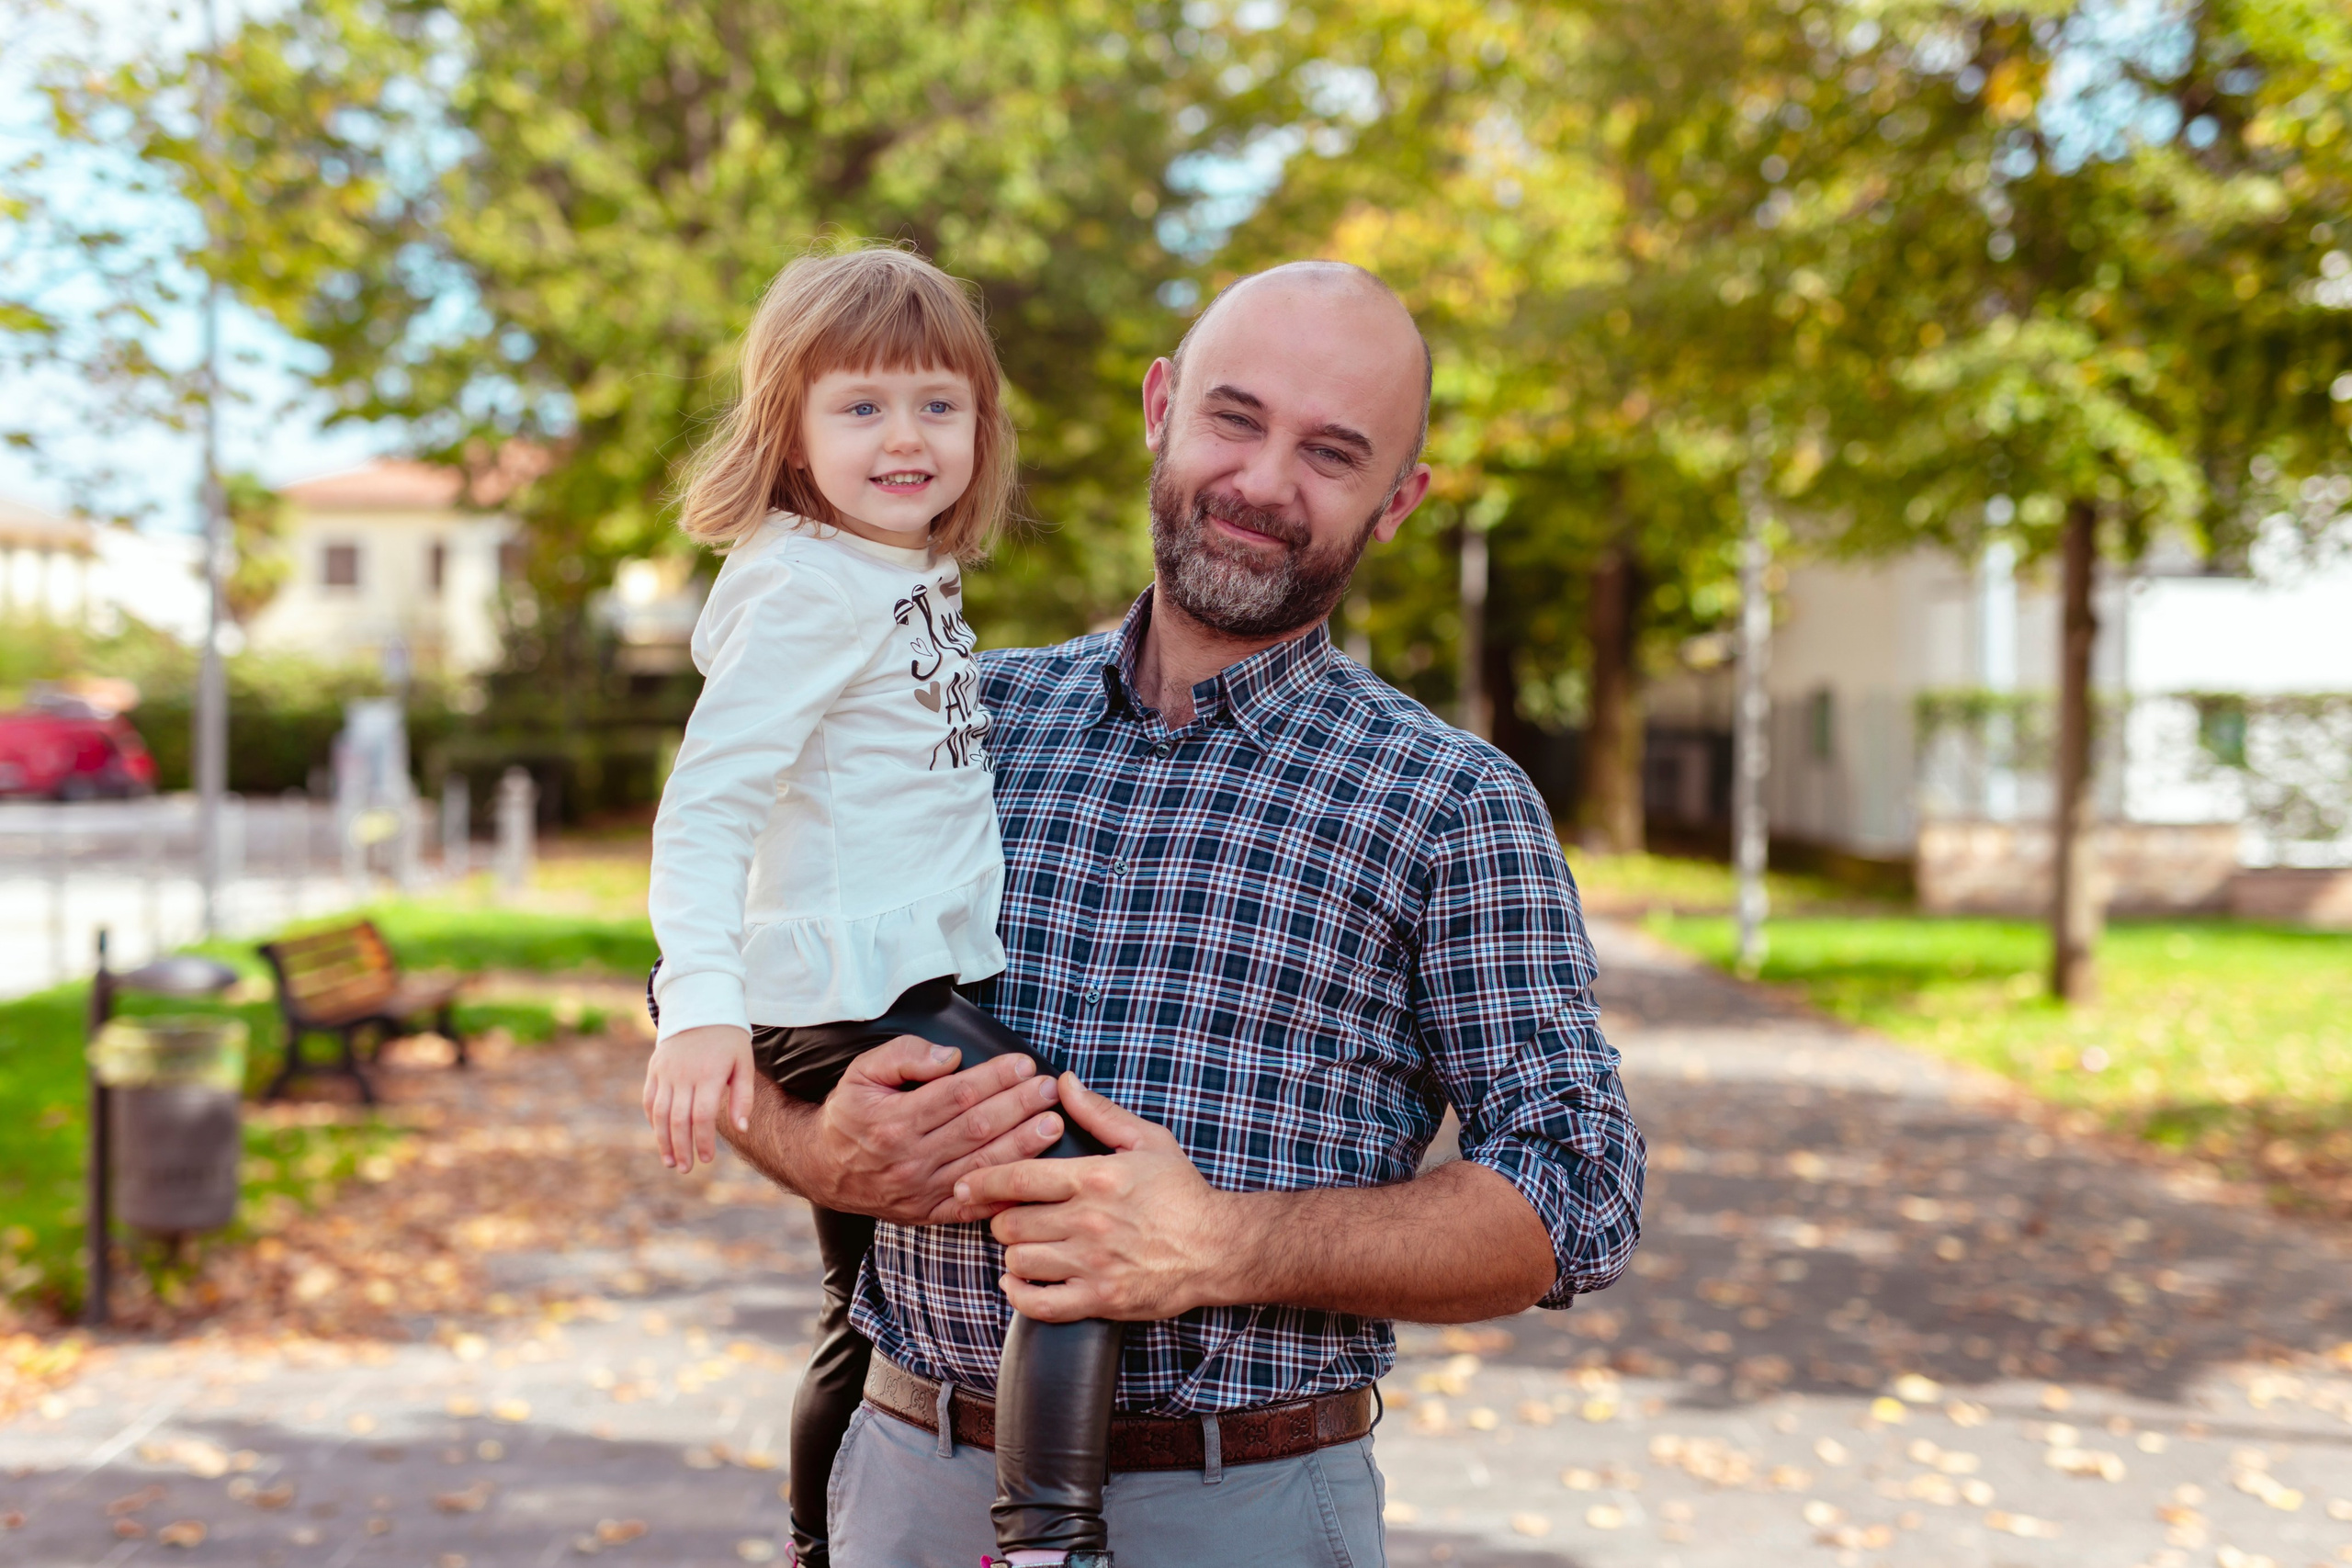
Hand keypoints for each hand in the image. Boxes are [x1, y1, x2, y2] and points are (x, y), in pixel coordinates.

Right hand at [643, 1023, 753, 1171]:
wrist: (700, 1006)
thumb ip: (743, 1096)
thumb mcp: (744, 1063)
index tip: (707, 1159)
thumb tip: (741, 1129)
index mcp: (709, 1074)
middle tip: (687, 1169)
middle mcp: (684, 1074)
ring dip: (663, 1141)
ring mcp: (665, 1072)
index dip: (703, 1140)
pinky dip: (653, 1121)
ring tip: (671, 1162)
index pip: (702, 1116)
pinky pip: (649, 1100)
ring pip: (659, 1113)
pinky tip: (660, 1137)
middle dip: (682, 1148)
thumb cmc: (729, 1039)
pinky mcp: (654, 1069)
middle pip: (678, 1119)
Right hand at [793, 1036, 1071, 1224]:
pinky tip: (1032, 1177)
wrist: (822, 1167)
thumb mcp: (862, 1071)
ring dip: (1022, 1145)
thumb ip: (904, 1056)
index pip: (957, 1096)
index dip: (995, 1079)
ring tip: (1053, 1124)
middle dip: (1019, 1106)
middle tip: (1050, 1090)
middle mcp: (910, 1160)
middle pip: (976, 1129)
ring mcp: (921, 1191)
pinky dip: (1004, 1193)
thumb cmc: (849, 1113)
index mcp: (894, 1122)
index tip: (1024, 1064)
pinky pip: (973, 1205)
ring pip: (982, 1165)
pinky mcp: (929, 1212)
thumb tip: (949, 1058)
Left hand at [953, 1074, 1238, 1320]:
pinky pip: (1038, 1304)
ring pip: (1018, 1261)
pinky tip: (1018, 1281)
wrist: (1218, 1246)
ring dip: (1014, 1254)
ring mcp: (1092, 1263)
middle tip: (1011, 1217)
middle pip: (1010, 1223)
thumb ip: (1098, 1112)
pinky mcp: (1099, 1298)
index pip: (1017, 1178)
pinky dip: (1019, 1294)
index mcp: (1094, 1178)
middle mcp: (1088, 1221)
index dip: (981, 1181)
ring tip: (1027, 1245)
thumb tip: (1063, 1082)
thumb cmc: (1181, 1192)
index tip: (964, 1184)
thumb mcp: (1146, 1140)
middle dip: (1002, 1219)